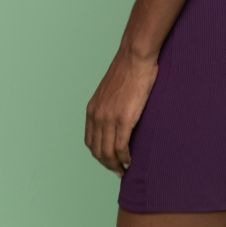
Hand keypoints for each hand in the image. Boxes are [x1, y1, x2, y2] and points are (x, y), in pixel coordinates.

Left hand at [85, 47, 158, 177]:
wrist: (135, 56)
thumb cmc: (128, 69)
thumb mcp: (110, 90)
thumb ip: (109, 105)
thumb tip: (118, 116)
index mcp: (92, 109)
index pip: (90, 141)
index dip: (99, 154)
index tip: (109, 160)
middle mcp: (97, 116)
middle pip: (97, 150)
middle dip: (107, 164)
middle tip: (118, 170)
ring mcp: (109, 118)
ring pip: (108, 152)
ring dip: (115, 165)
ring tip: (124, 169)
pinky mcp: (124, 119)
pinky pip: (121, 147)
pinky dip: (124, 158)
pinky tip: (130, 160)